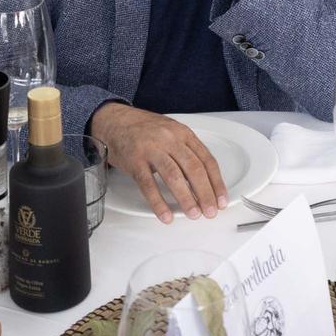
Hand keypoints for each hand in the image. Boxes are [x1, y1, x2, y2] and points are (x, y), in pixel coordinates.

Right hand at [90, 103, 228, 222]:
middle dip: (205, 193)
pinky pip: (148, 185)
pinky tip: (166, 215)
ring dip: (186, 198)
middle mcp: (169, 139)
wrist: (114, 120)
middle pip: (194, 169)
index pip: (206, 160)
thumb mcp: (170, 132)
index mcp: (183, 133)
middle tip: (210, 211)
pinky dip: (158, 202)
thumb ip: (186, 151)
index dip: (216, 183)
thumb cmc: (144, 129)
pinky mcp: (134, 160)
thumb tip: (203, 181)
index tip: (221, 200)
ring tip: (193, 214)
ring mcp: (152, 149)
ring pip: (174, 176)